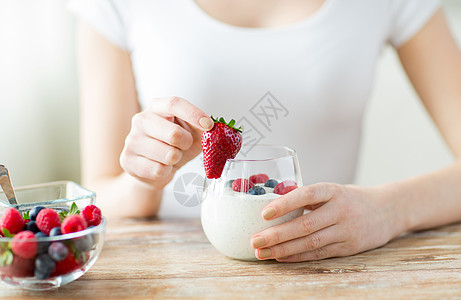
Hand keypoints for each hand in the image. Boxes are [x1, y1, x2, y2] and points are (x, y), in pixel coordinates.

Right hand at [120, 96, 212, 188]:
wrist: (154, 169)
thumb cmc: (174, 147)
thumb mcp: (192, 133)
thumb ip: (204, 128)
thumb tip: (217, 128)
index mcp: (157, 107)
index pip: (174, 103)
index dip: (194, 114)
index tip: (208, 125)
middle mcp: (141, 120)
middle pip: (174, 133)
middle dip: (186, 144)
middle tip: (183, 146)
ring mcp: (132, 139)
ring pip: (168, 154)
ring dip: (176, 159)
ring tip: (170, 157)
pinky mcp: (128, 160)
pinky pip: (158, 170)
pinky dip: (166, 171)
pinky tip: (161, 167)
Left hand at [251, 183, 405, 261]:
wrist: (388, 210)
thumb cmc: (350, 198)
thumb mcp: (333, 190)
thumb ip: (308, 198)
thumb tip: (273, 204)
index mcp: (333, 191)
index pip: (307, 195)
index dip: (285, 203)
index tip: (264, 213)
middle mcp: (340, 210)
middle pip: (305, 225)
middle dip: (277, 235)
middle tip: (255, 240)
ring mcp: (346, 231)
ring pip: (311, 243)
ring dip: (283, 250)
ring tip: (262, 253)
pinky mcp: (349, 247)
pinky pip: (319, 253)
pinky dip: (298, 256)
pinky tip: (280, 258)